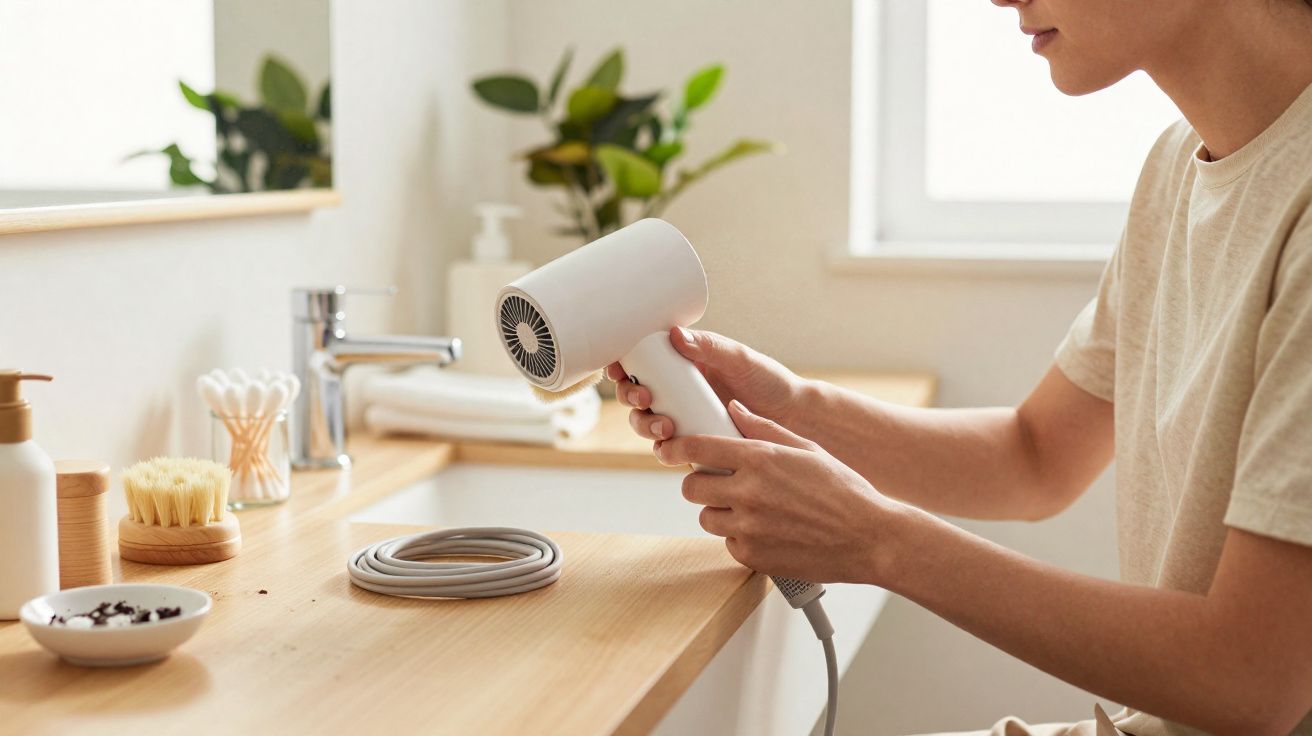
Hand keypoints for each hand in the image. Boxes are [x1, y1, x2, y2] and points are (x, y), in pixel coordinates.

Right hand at [607, 327, 806, 441]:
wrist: (792, 417)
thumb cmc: (768, 381)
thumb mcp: (739, 358)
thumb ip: (710, 347)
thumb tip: (676, 335)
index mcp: (682, 365)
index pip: (641, 363)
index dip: (621, 367)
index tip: (618, 369)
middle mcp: (678, 392)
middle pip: (636, 396)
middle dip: (631, 399)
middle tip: (646, 399)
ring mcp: (683, 418)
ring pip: (647, 423)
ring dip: (644, 426)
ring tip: (665, 427)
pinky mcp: (693, 444)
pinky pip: (667, 449)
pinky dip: (662, 450)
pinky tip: (669, 449)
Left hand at [656, 399, 905, 584]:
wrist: (870, 538)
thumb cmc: (843, 491)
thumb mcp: (807, 448)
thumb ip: (764, 429)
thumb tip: (734, 410)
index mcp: (760, 459)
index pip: (697, 449)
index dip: (679, 448)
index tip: (674, 450)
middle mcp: (748, 493)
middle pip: (692, 488)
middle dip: (702, 484)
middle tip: (721, 484)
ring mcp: (748, 528)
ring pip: (707, 518)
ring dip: (721, 512)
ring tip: (752, 510)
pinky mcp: (752, 556)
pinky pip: (729, 543)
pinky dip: (741, 538)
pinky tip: (768, 531)